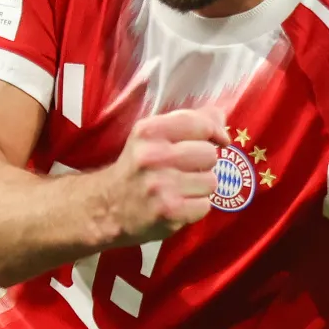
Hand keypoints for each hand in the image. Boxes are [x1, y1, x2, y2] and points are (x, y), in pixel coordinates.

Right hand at [94, 107, 230, 244]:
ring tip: (181, 188)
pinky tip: (179, 204)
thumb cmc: (137, 167)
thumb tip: (221, 116)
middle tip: (186, 169)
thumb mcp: (152, 136)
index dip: (216, 131)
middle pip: (210, 154)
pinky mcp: (168, 212)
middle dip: (204, 163)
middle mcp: (152, 156)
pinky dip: (196, 207)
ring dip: (201, 187)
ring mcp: (161, 186)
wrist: (107, 207)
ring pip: (211, 181)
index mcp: (148, 132)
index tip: (220, 140)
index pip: (198, 123)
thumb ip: (187, 122)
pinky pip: (205, 206)